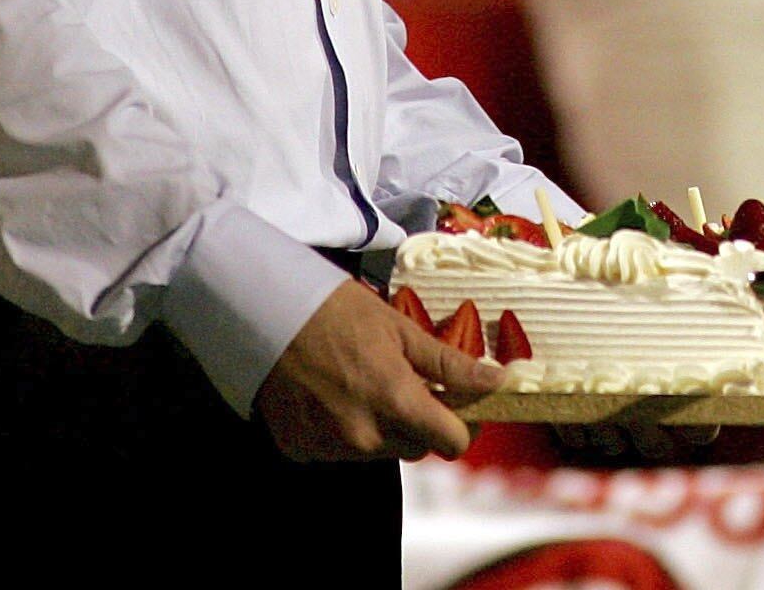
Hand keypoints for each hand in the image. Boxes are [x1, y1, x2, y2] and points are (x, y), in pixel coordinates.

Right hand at [252, 277, 503, 462]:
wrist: (267, 313)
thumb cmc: (339, 312)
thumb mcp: (401, 329)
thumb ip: (449, 364)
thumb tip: (496, 380)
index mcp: (395, 400)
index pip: (450, 442)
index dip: (462, 427)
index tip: (459, 408)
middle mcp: (363, 435)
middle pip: (415, 447)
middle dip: (421, 422)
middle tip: (409, 384)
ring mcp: (327, 446)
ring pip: (379, 451)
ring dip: (384, 427)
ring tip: (366, 383)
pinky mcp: (299, 450)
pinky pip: (339, 451)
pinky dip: (345, 430)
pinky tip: (334, 396)